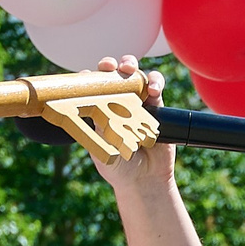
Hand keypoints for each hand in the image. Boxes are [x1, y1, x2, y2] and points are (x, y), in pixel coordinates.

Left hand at [85, 56, 173, 193]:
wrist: (145, 180)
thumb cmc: (118, 168)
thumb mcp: (101, 150)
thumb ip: (98, 130)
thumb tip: (94, 110)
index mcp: (100, 110)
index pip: (93, 88)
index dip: (90, 77)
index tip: (87, 76)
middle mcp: (118, 103)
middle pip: (113, 75)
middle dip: (110, 65)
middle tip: (110, 66)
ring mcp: (138, 103)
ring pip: (134, 75)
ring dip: (132, 66)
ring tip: (130, 69)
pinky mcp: (157, 107)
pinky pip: (157, 87)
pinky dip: (156, 82)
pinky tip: (154, 89)